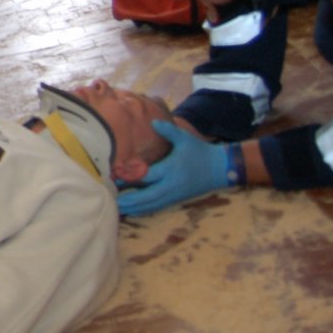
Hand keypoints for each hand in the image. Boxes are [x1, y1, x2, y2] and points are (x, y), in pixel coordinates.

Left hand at [116, 121, 230, 215]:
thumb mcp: (185, 138)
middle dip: (130, 199)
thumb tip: (153, 122)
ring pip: (151, 204)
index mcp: (171, 170)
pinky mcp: (176, 199)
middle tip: (112, 200)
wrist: (219, 169)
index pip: (147, 176)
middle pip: (147, 196)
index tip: (115, 176)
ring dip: (135, 207)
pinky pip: (157, 206)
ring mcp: (174, 195)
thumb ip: (168, 130)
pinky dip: (144, 209)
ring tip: (118, 208)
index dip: (131, 177)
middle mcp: (171, 185)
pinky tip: (133, 210)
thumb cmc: (199, 151)